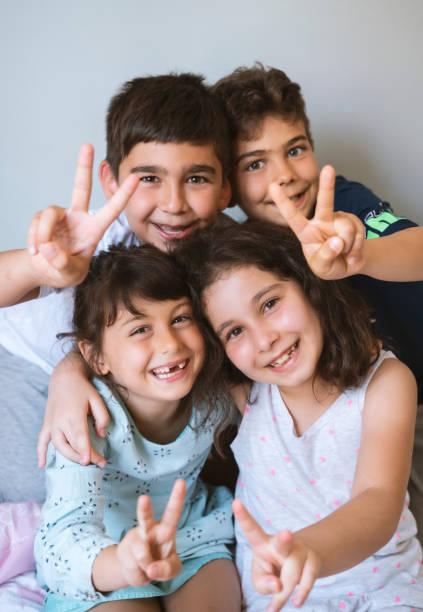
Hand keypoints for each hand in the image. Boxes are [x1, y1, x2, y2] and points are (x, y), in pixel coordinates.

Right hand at [26, 144, 138, 287]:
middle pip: (80, 188)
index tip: (136, 178)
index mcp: (93, 230)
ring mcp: (59, 216)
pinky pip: (35, 224)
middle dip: (83, 167)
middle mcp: (77, 218)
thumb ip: (63, 263)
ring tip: (42, 253)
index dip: (123, 195)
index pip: (111, 211)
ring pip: (49, 214)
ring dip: (43, 234)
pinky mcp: (41, 218)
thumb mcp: (70, 274)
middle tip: (88, 145)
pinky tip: (36, 253)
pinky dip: (33, 241)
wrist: (45, 272)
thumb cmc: (66, 271)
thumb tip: (49, 245)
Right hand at [37, 352, 108, 467]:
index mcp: (74, 415)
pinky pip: (41, 441)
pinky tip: (42, 465)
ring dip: (69, 456)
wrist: (64, 377)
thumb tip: (101, 435)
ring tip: (82, 461)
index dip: (87, 452)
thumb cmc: (83, 389)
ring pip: (58, 446)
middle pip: (71, 445)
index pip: (80, 438)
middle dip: (83, 457)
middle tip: (98, 463)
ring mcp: (52, 423)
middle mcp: (60, 422)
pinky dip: (40, 453)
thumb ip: (102, 417)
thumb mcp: (97, 399)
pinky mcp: (47, 424)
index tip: (95, 462)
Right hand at [117, 479, 185, 585]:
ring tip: (148, 567)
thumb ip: (167, 570)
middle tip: (143, 498)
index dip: (177, 497)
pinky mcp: (124, 552)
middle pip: (145, 518)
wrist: (136, 569)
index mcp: (166, 529)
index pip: (173, 512)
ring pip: (141, 555)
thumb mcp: (172, 568)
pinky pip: (135, 571)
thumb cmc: (160, 562)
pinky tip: (139, 570)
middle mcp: (149, 530)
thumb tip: (150, 568)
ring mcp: (134, 540)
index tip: (181, 481)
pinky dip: (140, 577)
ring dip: (147, 568)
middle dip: (144, 509)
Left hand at [233, 499, 319, 609]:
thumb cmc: (273, 569)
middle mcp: (281, 543)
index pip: (251, 529)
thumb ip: (262, 584)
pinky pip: (307, 580)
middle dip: (284, 539)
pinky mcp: (313, 561)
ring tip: (275, 606)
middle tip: (286, 534)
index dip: (243, 516)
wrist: (300, 563)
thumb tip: (277, 587)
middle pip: (282, 542)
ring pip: (293, 573)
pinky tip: (296, 602)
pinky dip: (300, 594)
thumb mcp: (261, 578)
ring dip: (285, 591)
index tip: (235, 502)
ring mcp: (299, 550)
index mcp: (262, 543)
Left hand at [269, 166, 365, 279]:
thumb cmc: (329, 265)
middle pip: (325, 202)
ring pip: (346, 229)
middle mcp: (321, 221)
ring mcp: (338, 219)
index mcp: (306, 232)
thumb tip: (337, 241)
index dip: (283, 202)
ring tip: (344, 254)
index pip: (293, 217)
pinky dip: (357, 247)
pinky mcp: (353, 220)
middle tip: (329, 168)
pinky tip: (352, 250)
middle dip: (328, 185)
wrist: (349, 265)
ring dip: (348, 246)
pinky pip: (359, 233)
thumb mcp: (323, 268)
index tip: (272, 187)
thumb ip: (326, 257)